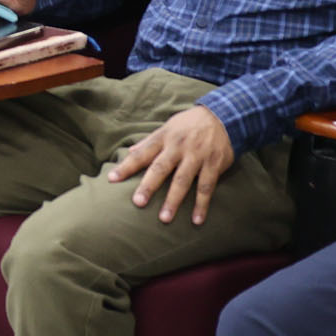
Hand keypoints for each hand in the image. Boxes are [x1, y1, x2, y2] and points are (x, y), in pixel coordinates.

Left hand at [110, 105, 237, 223]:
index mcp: (165, 138)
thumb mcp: (168, 126)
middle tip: (138, 203)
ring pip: (183, 181)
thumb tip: (129, 152)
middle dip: (148, 186)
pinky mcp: (214, 164)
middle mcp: (179, 147)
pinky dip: (201, 204)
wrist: (224, 115)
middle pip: (161, 168)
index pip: (141, 153)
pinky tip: (196, 220)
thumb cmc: (190, 124)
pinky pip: (206, 187)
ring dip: (174, 200)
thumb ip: (149, 141)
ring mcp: (197, 156)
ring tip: (164, 219)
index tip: (111, 179)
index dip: (126, 166)